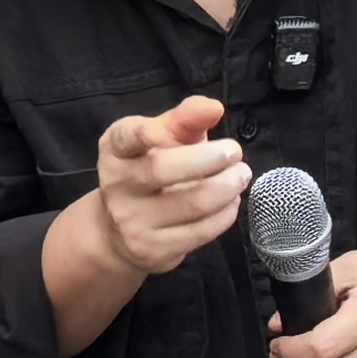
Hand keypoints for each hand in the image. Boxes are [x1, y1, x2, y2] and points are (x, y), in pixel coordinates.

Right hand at [87, 96, 249, 278]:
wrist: (117, 232)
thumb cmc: (148, 172)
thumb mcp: (161, 140)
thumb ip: (184, 120)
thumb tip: (214, 108)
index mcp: (116, 150)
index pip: (129, 136)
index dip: (155, 130)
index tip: (196, 119)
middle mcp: (117, 185)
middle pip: (162, 170)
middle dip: (209, 158)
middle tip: (235, 152)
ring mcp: (133, 222)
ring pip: (192, 203)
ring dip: (227, 186)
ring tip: (240, 175)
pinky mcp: (154, 249)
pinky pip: (202, 231)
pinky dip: (226, 212)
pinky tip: (229, 201)